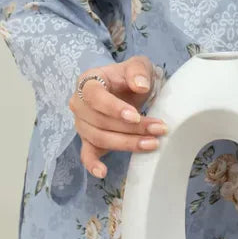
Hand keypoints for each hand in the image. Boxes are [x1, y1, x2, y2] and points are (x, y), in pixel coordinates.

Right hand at [67, 55, 165, 178]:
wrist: (127, 88)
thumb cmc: (130, 76)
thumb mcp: (138, 65)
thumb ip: (138, 71)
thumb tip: (140, 86)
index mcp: (88, 82)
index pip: (95, 96)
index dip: (113, 108)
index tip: (135, 116)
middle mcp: (79, 104)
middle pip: (100, 121)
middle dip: (131, 128)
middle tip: (158, 129)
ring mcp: (82, 124)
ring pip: (99, 138)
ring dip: (126, 143)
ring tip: (152, 143)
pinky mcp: (88, 140)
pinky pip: (86, 154)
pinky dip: (92, 164)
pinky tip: (103, 173)